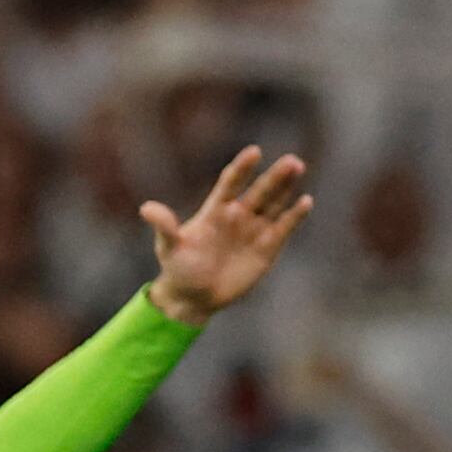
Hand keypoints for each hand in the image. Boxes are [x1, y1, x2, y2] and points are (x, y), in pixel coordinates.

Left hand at [140, 146, 317, 321]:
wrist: (193, 298)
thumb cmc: (178, 269)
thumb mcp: (168, 248)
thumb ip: (164, 226)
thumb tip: (146, 208)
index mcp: (216, 210)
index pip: (232, 182)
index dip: (243, 168)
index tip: (254, 153)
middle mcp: (238, 215)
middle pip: (260, 190)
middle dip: (275, 176)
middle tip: (291, 161)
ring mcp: (254, 230)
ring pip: (275, 203)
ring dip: (287, 187)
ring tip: (299, 167)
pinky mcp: (267, 249)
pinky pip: (283, 228)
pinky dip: (295, 216)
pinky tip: (306, 202)